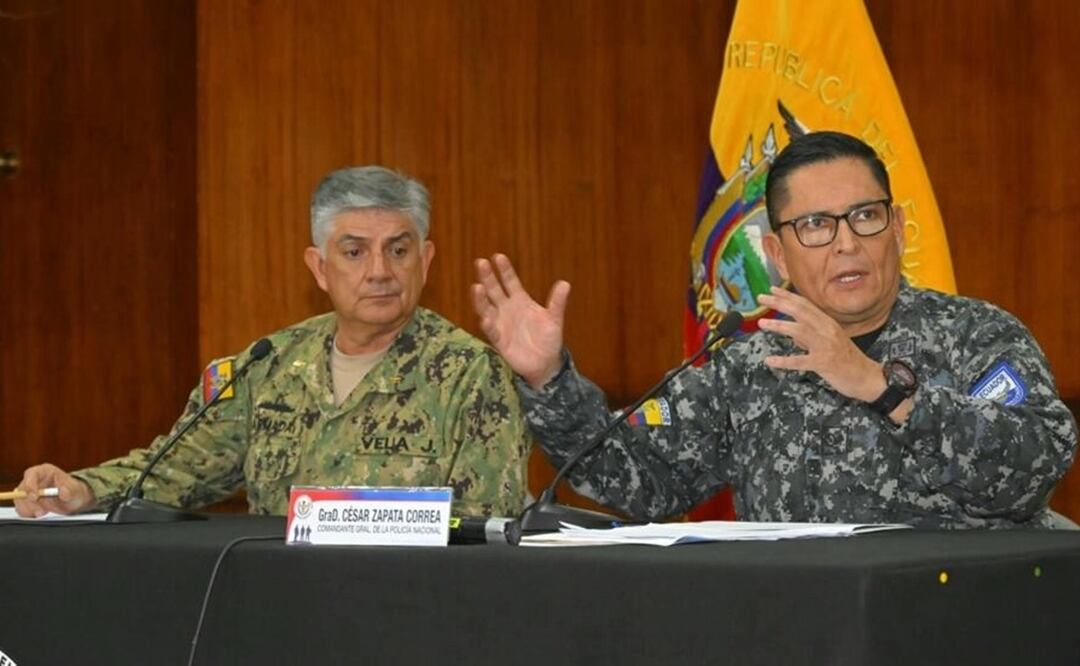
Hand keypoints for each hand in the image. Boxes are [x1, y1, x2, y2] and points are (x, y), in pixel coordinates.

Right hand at [13, 463, 95, 517]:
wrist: (74, 500)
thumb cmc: (74, 491)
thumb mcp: (76, 490)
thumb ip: (70, 491)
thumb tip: (63, 492)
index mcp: (45, 471)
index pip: (31, 474)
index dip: (30, 484)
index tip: (35, 497)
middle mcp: (34, 479)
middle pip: (23, 489)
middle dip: (29, 502)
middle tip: (41, 512)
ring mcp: (29, 491)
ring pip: (20, 500)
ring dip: (28, 509)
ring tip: (42, 514)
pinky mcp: (28, 502)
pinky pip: (22, 508)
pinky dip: (28, 514)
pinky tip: (38, 516)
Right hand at [471, 254, 569, 388]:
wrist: (545, 363)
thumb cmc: (549, 339)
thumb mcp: (554, 319)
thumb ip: (557, 303)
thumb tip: (565, 284)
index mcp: (520, 300)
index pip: (510, 281)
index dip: (504, 270)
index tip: (498, 257)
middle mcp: (507, 309)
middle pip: (494, 290)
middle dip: (487, 277)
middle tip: (481, 262)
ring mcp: (501, 324)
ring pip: (486, 308)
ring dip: (480, 298)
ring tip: (476, 287)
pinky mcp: (499, 340)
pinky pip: (492, 331)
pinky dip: (488, 324)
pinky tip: (486, 318)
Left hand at [756, 287, 885, 401]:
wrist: (867, 377)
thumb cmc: (847, 359)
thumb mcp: (830, 340)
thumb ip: (811, 335)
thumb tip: (792, 333)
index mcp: (828, 323)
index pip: (805, 305)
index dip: (788, 296)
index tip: (771, 290)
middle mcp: (827, 330)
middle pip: (800, 312)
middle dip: (779, 303)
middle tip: (761, 298)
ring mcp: (825, 346)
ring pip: (799, 331)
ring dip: (779, 326)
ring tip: (761, 323)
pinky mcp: (823, 363)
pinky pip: (800, 361)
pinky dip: (784, 361)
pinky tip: (770, 360)